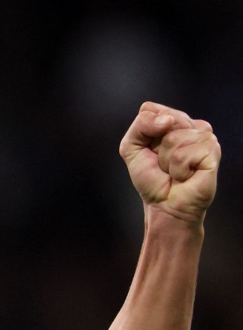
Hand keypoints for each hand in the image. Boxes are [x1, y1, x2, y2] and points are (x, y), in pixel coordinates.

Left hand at [119, 101, 219, 225]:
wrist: (165, 205)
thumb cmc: (152, 180)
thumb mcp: (132, 149)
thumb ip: (140, 126)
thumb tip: (167, 120)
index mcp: (174, 122)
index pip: (151, 109)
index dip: (144, 131)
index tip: (149, 150)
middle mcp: (192, 126)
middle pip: (164, 119)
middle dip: (155, 147)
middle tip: (163, 163)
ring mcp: (205, 138)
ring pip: (173, 138)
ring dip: (167, 160)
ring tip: (175, 170)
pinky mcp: (212, 152)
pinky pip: (183, 154)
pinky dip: (177, 169)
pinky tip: (185, 175)